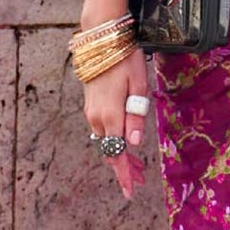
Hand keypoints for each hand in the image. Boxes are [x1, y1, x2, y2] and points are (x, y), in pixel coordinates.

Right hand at [84, 45, 150, 199]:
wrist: (100, 38)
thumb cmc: (124, 58)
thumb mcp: (137, 86)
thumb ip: (135, 116)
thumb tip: (134, 143)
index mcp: (110, 116)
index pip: (118, 154)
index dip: (124, 173)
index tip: (130, 190)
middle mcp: (97, 117)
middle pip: (110, 152)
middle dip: (124, 168)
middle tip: (139, 180)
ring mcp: (91, 111)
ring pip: (104, 142)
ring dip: (118, 155)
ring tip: (135, 166)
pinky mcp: (90, 104)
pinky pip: (101, 131)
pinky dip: (112, 141)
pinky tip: (122, 143)